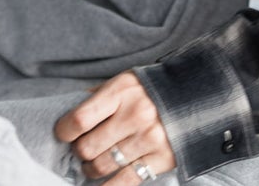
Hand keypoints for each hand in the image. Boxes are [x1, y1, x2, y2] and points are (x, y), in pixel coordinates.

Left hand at [56, 70, 175, 181]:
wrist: (196, 97)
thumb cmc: (151, 89)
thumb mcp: (125, 82)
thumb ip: (98, 96)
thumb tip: (69, 113)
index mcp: (121, 92)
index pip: (80, 119)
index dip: (64, 131)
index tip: (63, 134)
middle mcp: (134, 116)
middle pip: (88, 147)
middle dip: (79, 152)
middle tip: (82, 150)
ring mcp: (148, 140)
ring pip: (102, 166)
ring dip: (91, 169)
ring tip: (92, 165)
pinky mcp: (160, 160)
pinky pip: (125, 182)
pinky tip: (101, 184)